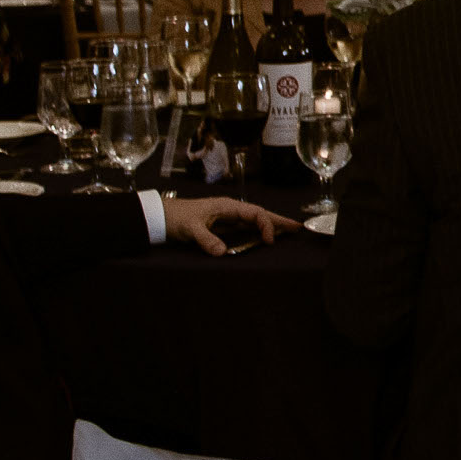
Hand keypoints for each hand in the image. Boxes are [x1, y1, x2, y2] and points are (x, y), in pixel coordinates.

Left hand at [162, 196, 294, 253]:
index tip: (269, 241)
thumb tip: (222, 253)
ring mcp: (228, 217)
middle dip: (279, 221)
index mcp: (227, 207)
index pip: (255, 214)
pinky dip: (259, 230)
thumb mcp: (191, 228)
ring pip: (255, 220)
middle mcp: (231, 210)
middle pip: (260, 214)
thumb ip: (206, 239)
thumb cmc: (176, 218)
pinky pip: (246, 227)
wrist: (161, 216)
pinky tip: (265, 236)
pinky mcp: (223, 225)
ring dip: (272, 225)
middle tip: (298, 228)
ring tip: (289, 231)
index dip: (266, 226)